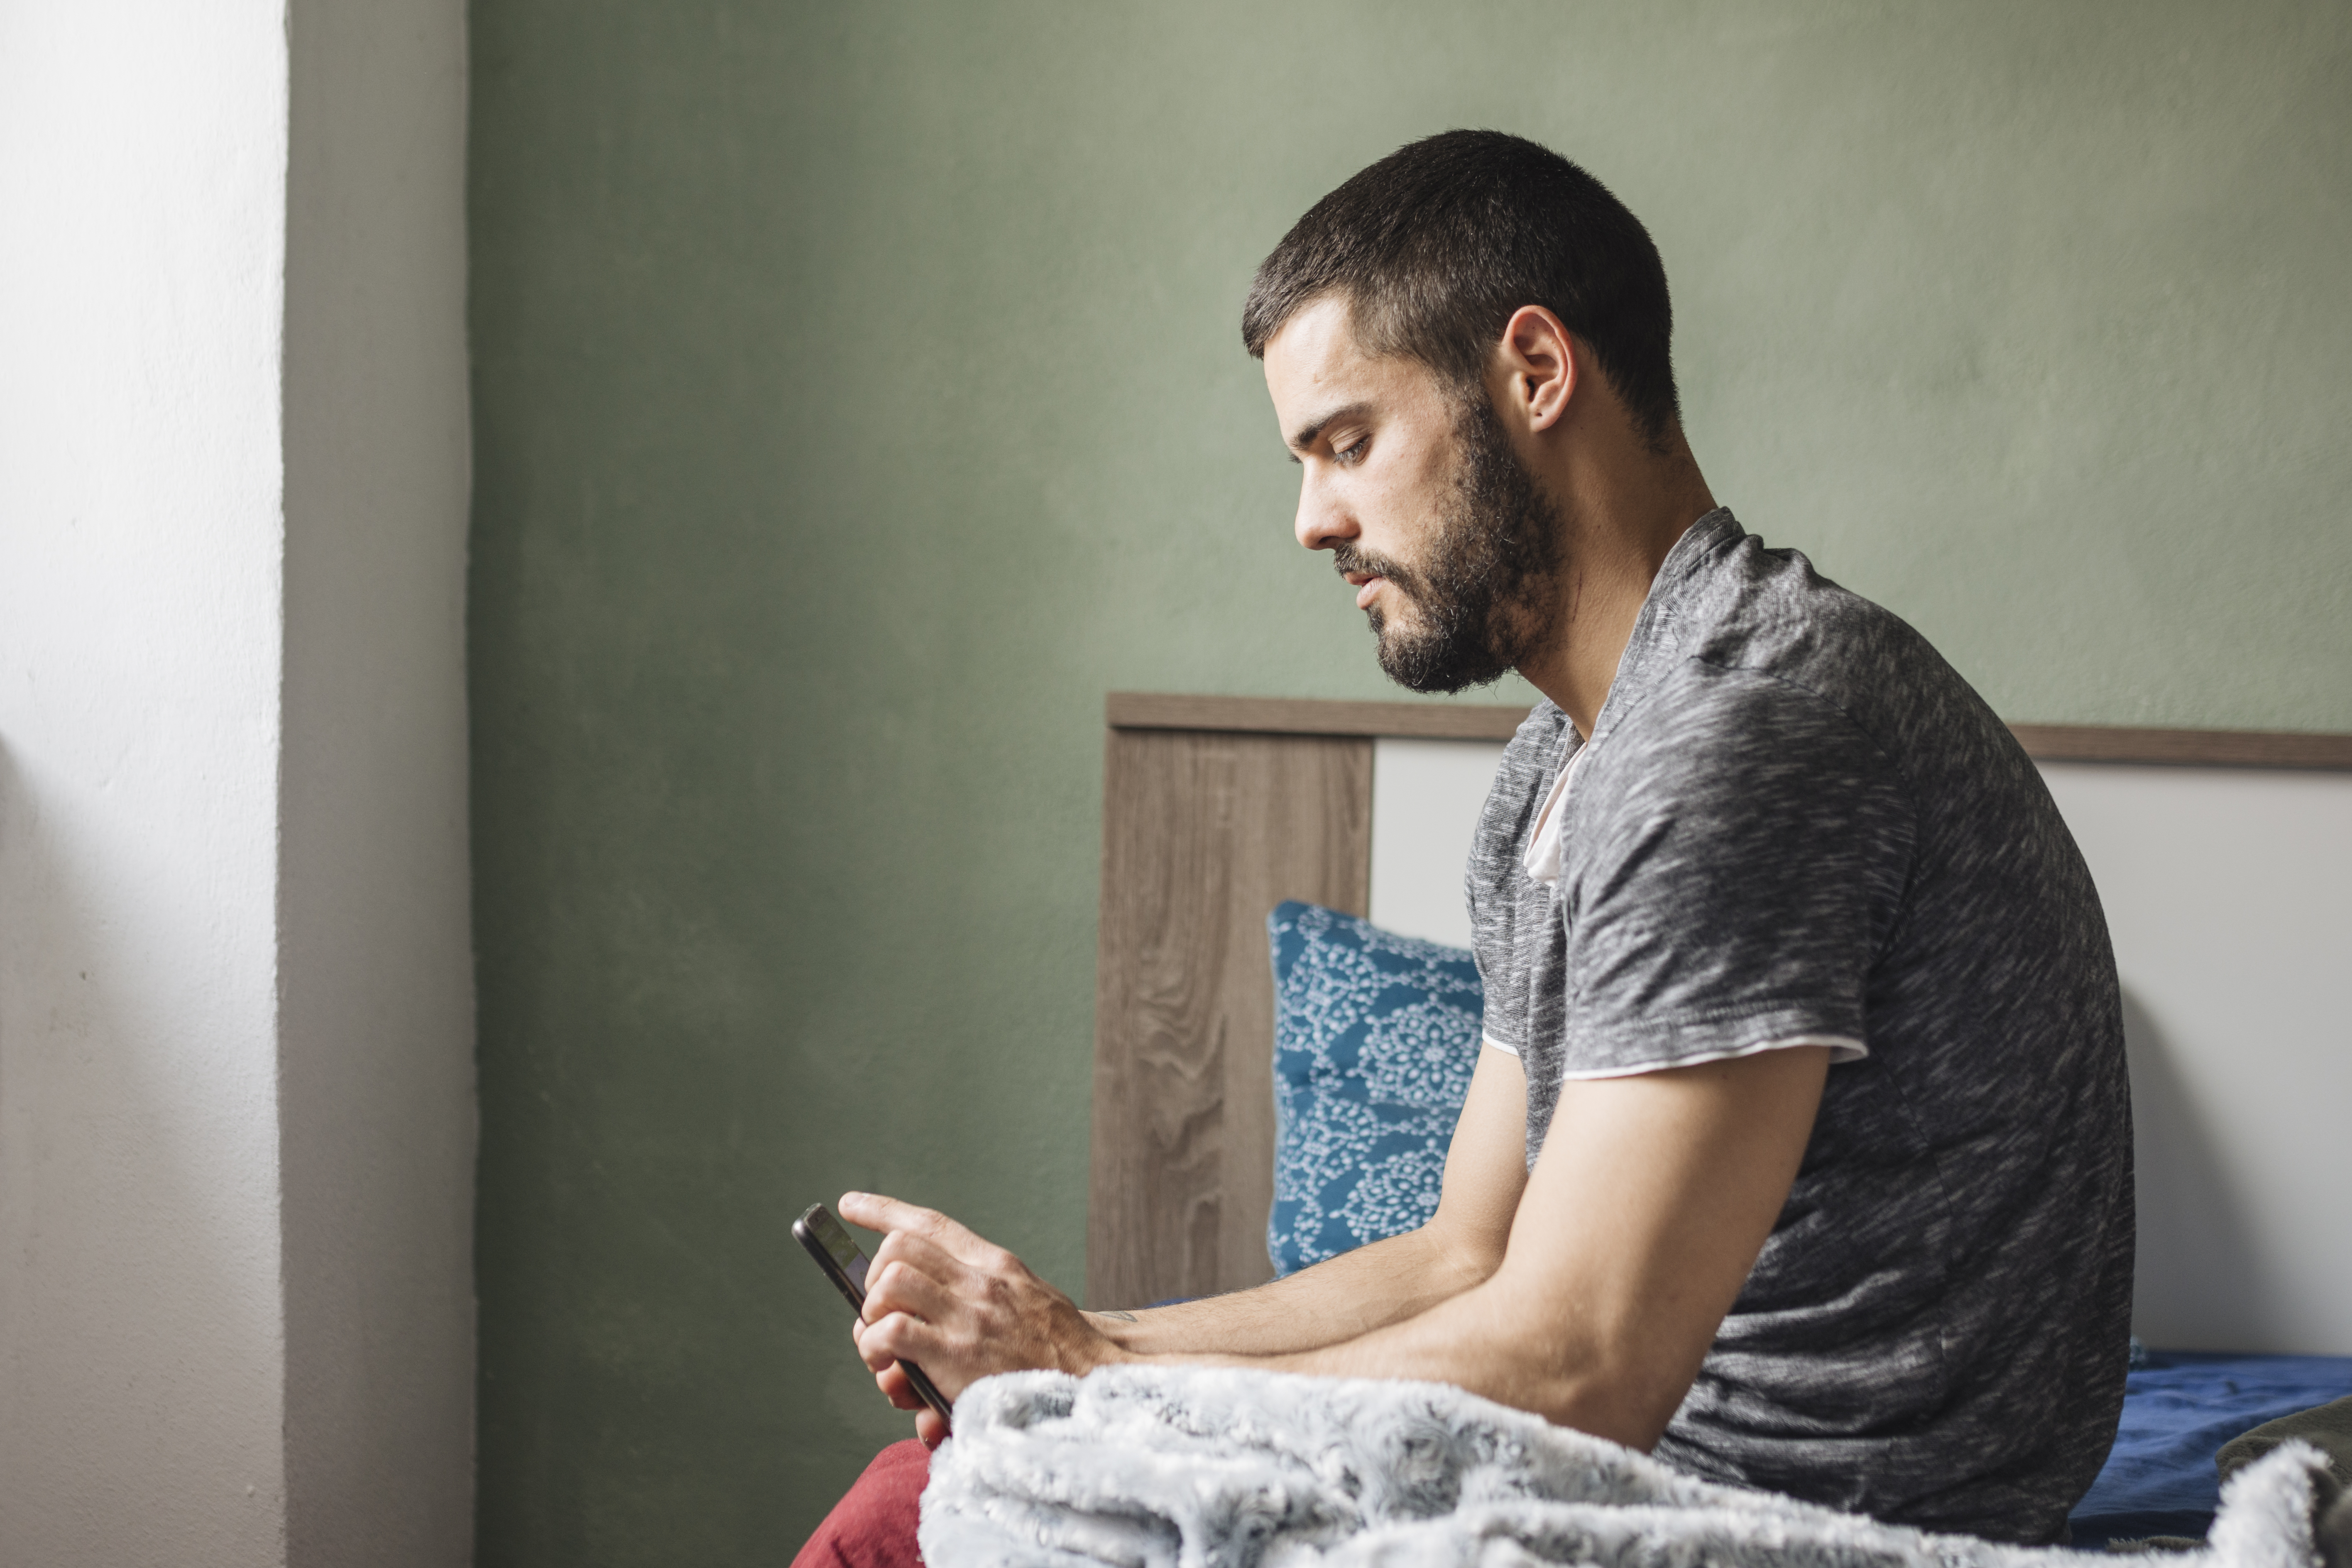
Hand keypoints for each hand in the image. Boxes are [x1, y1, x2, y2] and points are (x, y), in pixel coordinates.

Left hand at [837, 1191, 1125, 1439]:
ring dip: (872, 1317)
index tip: (851, 1204)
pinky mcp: (958, 1354)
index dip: (885, 1210)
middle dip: (873, 1280)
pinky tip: (890, 1371)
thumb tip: (933, 1334)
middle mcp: (980, 1281)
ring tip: (881, 1349)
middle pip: (898, 1249)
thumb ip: (976, 1310)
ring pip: (889, 1282)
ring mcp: (969, 1315)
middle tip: (879, 1316)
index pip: (931, 1224)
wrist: (1096, 1384)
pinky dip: (877, 1349)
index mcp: (996, 1265)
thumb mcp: (1027, 1307)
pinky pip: (891, 1333)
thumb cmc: (1058, 1356)